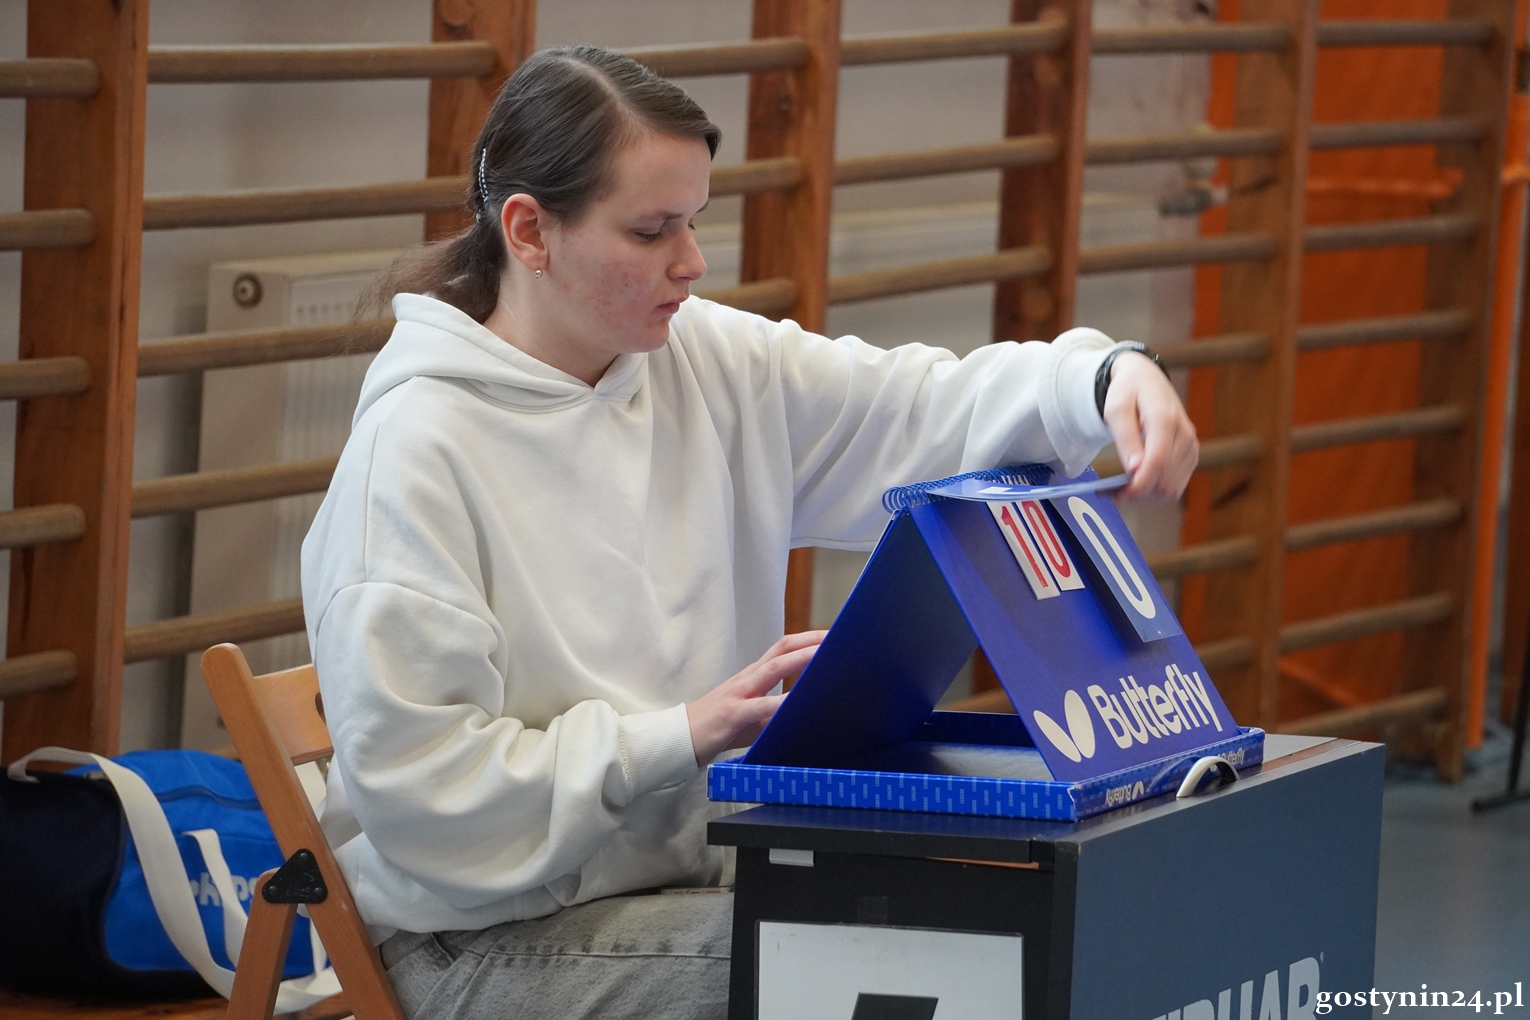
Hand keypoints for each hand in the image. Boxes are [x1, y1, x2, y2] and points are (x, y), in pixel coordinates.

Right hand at [686, 631, 826, 764]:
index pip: (784, 648)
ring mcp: (739, 693)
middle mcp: (748, 678)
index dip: (809, 638)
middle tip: (839, 637)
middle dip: (811, 641)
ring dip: (800, 660)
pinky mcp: (732, 714)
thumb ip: (780, 710)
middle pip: (782, 649)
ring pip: (773, 669)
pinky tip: (796, 704)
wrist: (680, 738)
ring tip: (825, 656)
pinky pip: (760, 706)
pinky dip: (779, 703)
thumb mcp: (756, 715)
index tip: (834, 635)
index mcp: (754, 675)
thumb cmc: (722, 726)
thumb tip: (811, 711)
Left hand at [1104, 351, 1198, 500]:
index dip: (1139, 485)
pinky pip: (1175, 485)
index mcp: (1165, 419)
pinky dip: (1155, 492)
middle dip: (1138, 493)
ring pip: (1172, 488)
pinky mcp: (1191, 455)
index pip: (1157, 462)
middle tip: (1112, 493)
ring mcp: (1191, 446)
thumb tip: (1134, 469)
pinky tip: (1136, 485)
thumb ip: (1125, 438)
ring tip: (1121, 490)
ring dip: (1146, 496)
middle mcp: (1185, 434)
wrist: (1147, 379)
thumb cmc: (1128, 391)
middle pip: (1165, 480)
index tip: (1119, 495)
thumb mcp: (1116, 408)